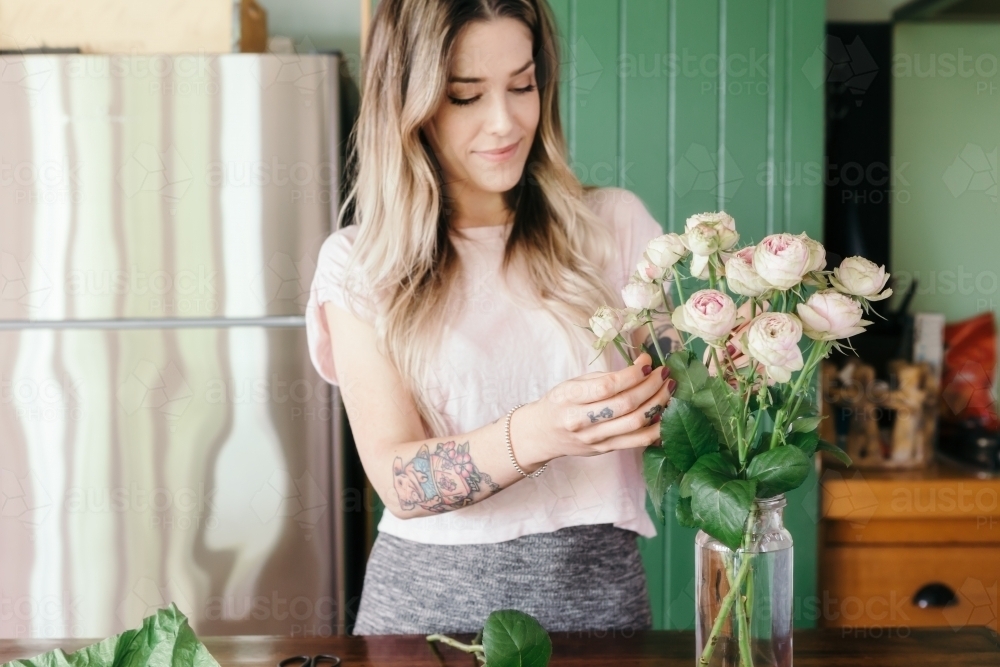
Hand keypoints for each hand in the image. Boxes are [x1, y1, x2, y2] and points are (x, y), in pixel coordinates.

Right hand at [511, 352, 676, 466]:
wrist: (542, 434)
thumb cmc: (560, 403)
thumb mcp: (573, 383)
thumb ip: (604, 378)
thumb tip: (641, 367)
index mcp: (570, 397)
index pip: (607, 386)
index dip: (632, 374)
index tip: (647, 362)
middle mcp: (581, 420)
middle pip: (626, 404)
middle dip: (651, 386)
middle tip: (664, 373)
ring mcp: (595, 438)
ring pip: (636, 423)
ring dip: (658, 404)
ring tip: (669, 389)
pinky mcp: (606, 450)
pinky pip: (638, 441)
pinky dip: (656, 428)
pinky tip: (665, 413)